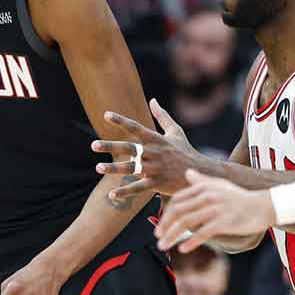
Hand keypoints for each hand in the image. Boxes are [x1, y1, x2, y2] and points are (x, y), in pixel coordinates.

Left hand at [92, 99, 206, 197]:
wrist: (201, 172)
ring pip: (131, 168)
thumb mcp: (176, 132)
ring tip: (98, 167)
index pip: (135, 127)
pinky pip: (138, 188)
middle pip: (129, 148)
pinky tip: (111, 194)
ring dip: (114, 168)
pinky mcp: (158, 184)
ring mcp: (155, 169)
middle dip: (111, 146)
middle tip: (93, 145)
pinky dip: (125, 192)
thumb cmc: (186, 151)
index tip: (106, 115)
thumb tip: (152, 100)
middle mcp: (154, 153)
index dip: (120, 121)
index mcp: (156, 139)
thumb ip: (162, 116)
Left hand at [154, 169, 276, 252]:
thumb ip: (202, 180)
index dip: (165, 214)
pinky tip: (182, 249)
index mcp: (204, 187)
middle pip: (178, 211)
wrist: (263, 206)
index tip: (160, 227)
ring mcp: (215, 209)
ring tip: (164, 246)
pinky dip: (190, 241)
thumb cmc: (240, 197)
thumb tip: (188, 173)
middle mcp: (207, 195)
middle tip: (157, 238)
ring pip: (186, 222)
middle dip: (164, 226)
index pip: (177, 200)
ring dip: (172, 236)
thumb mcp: (220, 184)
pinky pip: (202, 233)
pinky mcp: (224, 222)